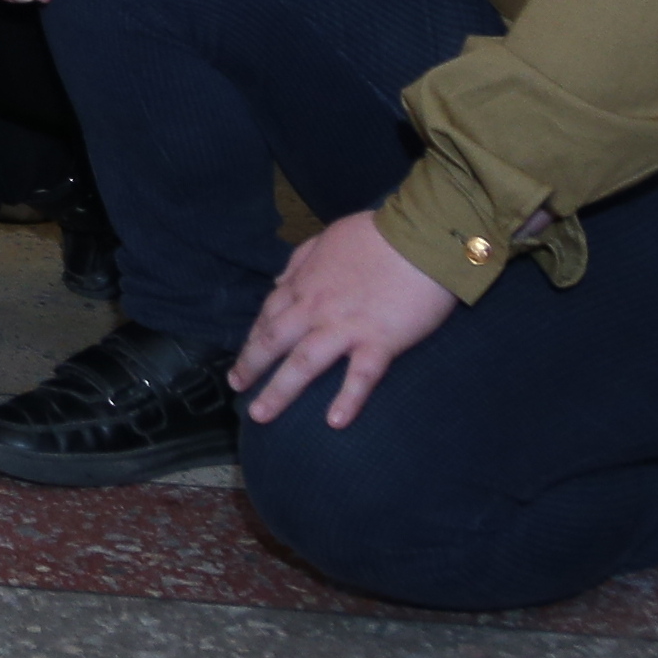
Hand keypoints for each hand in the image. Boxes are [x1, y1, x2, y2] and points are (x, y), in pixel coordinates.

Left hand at [235, 209, 459, 428]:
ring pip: (303, 363)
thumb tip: (280, 280)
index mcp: (306, 283)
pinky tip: (334, 423)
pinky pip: (359, 376)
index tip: (243, 359)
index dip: (253, 339)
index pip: (269, 315)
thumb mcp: (327, 238)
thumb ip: (300, 261)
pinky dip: (347, 400)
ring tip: (261, 416)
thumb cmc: (377, 234)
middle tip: (236, 390)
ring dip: (279, 391)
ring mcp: (346, 326)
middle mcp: (316, 307)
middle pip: (274, 341)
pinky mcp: (379, 340)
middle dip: (251, 367)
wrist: (420, 235)